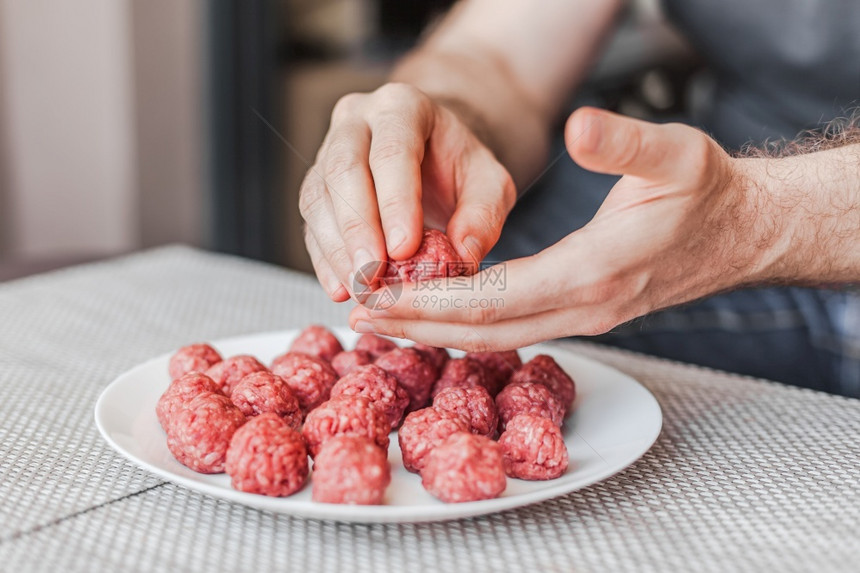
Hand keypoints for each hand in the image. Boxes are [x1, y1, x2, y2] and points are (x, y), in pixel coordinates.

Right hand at [299, 83, 515, 301]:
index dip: (395, 201)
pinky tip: (342, 288)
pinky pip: (310, 222)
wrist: (434, 156)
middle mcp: (356, 121)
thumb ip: (484, 215)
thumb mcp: (490, 183)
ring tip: (360, 287)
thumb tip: (463, 255)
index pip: (392, 150)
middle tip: (373, 273)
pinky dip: (324, 259)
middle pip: (343, 170)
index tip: (403, 248)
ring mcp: (328, 151)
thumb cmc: (460, 166)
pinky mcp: (316, 186)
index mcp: (402, 106)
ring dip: (337, 249)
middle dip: (357, 228)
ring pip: (317, 197)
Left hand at [348, 107, 774, 350]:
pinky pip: (515, 327)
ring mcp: (585, 316)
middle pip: (484, 330)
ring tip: (384, 318)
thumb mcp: (677, 154)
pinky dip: (469, 324)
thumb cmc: (709, 192)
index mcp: (595, 271)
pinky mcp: (585, 312)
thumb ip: (625, 144)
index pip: (495, 297)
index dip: (432, 299)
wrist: (743, 234)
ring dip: (437, 329)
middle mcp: (584, 306)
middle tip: (359, 317)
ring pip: (496, 335)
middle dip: (417, 325)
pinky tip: (438, 312)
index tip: (381, 295)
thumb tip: (577, 128)